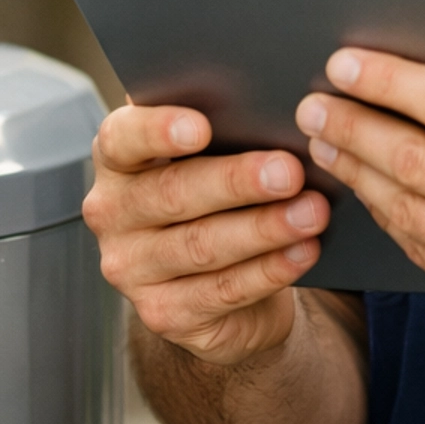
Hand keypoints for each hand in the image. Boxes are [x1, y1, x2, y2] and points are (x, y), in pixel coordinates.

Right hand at [84, 105, 330, 364]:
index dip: (159, 130)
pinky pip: (221, 290)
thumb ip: (225, 131)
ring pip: (201, 245)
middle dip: (236, 182)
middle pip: (172, 193)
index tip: (203, 127)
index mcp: (117, 159)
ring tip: (313, 212)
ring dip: (263, 228)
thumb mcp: (214, 156)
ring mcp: (131, 268)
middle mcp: (111, 213)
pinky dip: (269, 270)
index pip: (122, 138)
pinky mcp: (162, 313)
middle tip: (290, 171)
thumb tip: (272, 111)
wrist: (225, 275)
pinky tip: (305, 251)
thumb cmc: (220, 194)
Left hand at [294, 27, 424, 362]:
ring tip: (327, 143)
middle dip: (352, 125)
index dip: (388, 80)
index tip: (346, 62)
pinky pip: (422, 252)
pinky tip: (370, 191)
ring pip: (406, 209)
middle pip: (411, 159)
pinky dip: (389, 217)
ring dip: (357, 173)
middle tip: (313, 104)